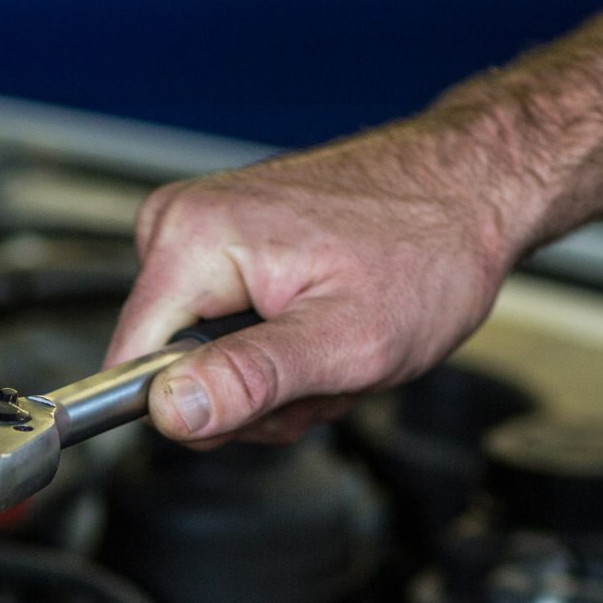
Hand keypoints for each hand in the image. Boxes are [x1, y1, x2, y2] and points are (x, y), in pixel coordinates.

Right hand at [105, 117, 531, 448]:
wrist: (472, 189)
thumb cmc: (428, 251)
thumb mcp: (347, 341)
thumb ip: (252, 380)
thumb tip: (171, 412)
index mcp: (194, 241)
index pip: (130, 367)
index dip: (198, 410)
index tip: (271, 398)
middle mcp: (182, 225)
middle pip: (173, 371)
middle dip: (255, 395)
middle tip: (326, 368)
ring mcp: (203, 231)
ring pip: (205, 361)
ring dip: (278, 378)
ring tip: (335, 342)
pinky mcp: (226, 243)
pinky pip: (227, 332)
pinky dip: (283, 348)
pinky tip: (326, 326)